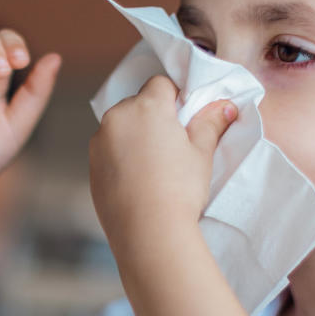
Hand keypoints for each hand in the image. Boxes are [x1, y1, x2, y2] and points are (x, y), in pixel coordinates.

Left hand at [89, 74, 237, 252]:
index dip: (175, 99)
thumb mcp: (201, 153)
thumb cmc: (179, 189)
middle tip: (173, 146)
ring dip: (135, 136)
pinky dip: (122, 157)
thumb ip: (210, 124)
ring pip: (121, 127)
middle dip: (154, 118)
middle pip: (138, 105)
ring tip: (155, 167)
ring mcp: (99, 142)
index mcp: (145, 107)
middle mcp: (116, 118)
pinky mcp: (91, 166)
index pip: (160, 84)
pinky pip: (109, 150)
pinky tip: (139, 179)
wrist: (148, 231)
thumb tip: (223, 107)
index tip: (185, 120)